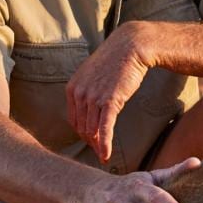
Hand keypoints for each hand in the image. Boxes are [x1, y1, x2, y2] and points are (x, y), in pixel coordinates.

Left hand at [66, 24, 149, 161]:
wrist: (130, 47)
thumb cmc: (115, 61)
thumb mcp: (93, 75)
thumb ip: (87, 91)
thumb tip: (88, 107)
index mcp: (72, 88)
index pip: (74, 119)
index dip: (82, 133)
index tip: (91, 141)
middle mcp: (79, 94)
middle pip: (81, 127)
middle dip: (90, 142)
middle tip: (98, 152)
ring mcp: (93, 98)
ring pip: (92, 130)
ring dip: (98, 146)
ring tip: (103, 155)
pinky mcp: (109, 101)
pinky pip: (104, 128)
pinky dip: (104, 144)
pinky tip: (106, 156)